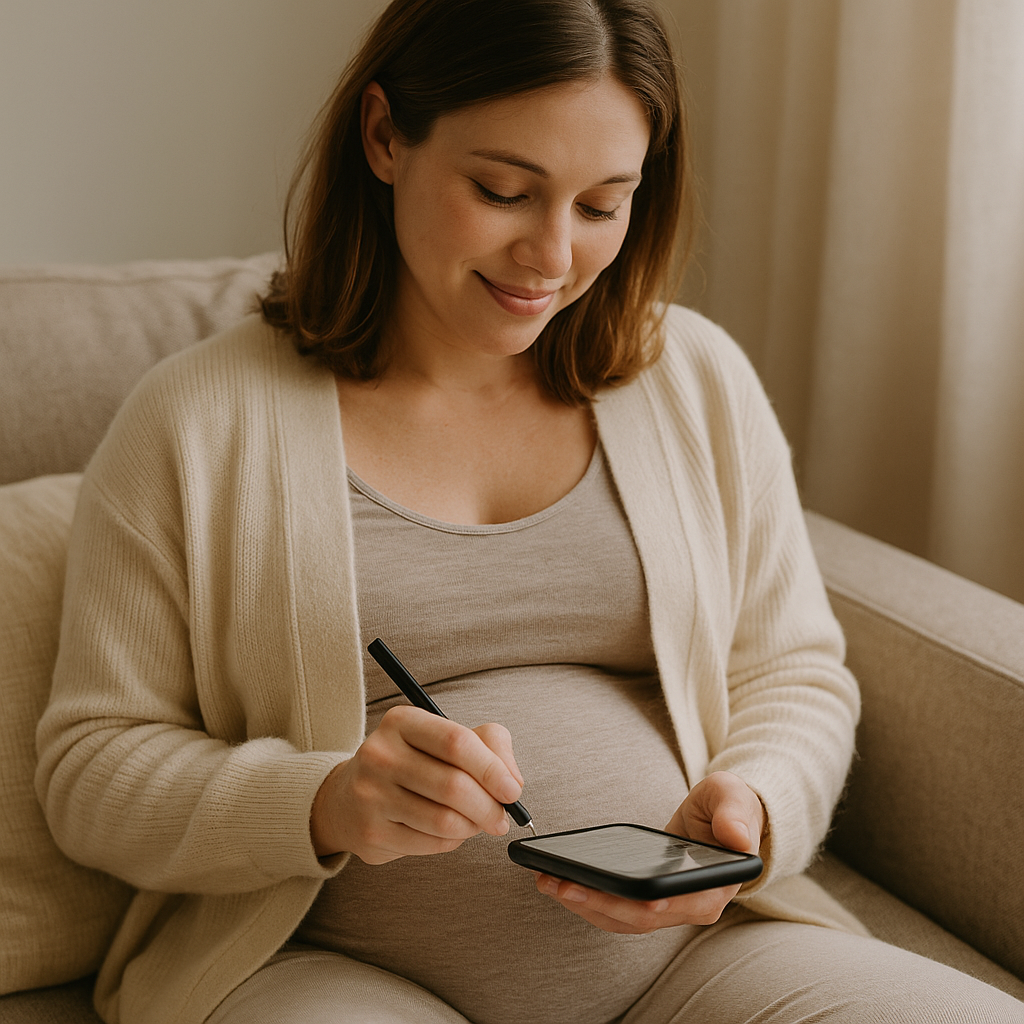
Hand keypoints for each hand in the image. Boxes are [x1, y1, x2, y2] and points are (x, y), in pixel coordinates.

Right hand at [311, 705, 523, 862]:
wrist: (348, 799)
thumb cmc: (411, 763)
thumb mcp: (445, 738)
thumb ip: (489, 745)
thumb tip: (512, 782)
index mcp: (401, 722)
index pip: (456, 742)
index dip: (492, 769)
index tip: (512, 790)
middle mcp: (380, 754)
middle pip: (453, 785)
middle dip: (489, 807)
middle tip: (502, 818)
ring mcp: (371, 795)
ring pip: (444, 820)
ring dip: (472, 827)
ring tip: (476, 823)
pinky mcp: (371, 833)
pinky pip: (430, 844)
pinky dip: (452, 841)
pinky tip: (449, 831)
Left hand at [534, 771, 763, 933]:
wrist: (719, 818)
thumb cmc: (729, 807)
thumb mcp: (735, 798)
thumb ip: (735, 814)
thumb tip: (736, 837)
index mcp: (718, 886)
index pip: (688, 903)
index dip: (663, 905)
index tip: (639, 901)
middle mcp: (692, 905)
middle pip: (644, 916)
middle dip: (604, 903)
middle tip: (565, 885)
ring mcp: (668, 908)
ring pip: (624, 918)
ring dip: (585, 904)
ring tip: (549, 882)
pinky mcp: (646, 901)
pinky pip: (615, 908)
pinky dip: (588, 899)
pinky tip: (558, 881)